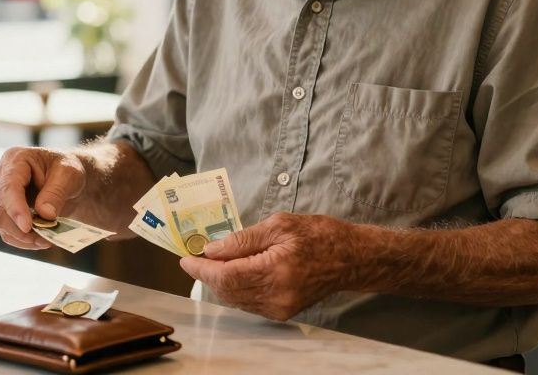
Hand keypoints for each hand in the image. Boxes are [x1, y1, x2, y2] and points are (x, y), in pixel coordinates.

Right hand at [0, 147, 86, 249]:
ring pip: (0, 224)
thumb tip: (44, 214)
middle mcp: (0, 176)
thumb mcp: (69, 174)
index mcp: (15, 159)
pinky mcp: (3, 212)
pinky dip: (22, 240)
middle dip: (20, 229)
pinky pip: (6, 232)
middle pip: (0, 209)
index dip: (16, 209)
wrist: (65, 180)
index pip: (9, 187)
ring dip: (22, 238)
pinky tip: (40, 240)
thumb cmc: (66, 170)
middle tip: (45, 240)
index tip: (27, 227)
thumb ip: (56, 192)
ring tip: (46, 241)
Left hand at [178, 213, 362, 320]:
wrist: (351, 258)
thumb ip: (243, 240)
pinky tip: (232, 272)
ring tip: (211, 262)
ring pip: (236, 299)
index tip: (186, 258)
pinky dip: (235, 288)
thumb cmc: (319, 235)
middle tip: (195, 256)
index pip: (226, 275)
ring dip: (219, 282)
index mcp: (277, 270)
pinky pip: (249, 302)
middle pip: (228, 290)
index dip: (202, 268)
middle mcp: (277, 295)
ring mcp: (280, 307)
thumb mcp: (279, 225)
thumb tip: (212, 249)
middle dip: (207, 274)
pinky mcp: (283, 312)